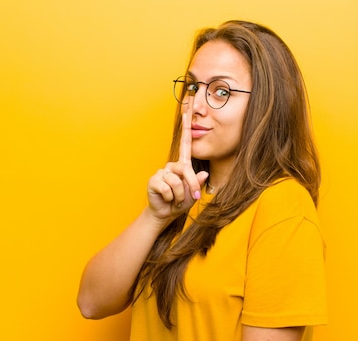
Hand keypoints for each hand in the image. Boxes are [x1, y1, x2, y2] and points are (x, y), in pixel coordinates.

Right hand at [147, 103, 208, 220]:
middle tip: (193, 197)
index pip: (186, 141)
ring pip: (177, 182)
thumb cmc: (181, 202)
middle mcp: (172, 165)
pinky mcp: (154, 180)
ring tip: (175, 199)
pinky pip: (167, 188)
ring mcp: (162, 172)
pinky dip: (170, 198)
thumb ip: (198, 183)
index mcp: (183, 165)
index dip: (186, 125)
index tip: (187, 108)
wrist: (165, 214)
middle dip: (191, 186)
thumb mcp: (193, 193)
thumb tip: (203, 173)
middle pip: (186, 170)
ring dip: (180, 196)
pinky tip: (166, 198)